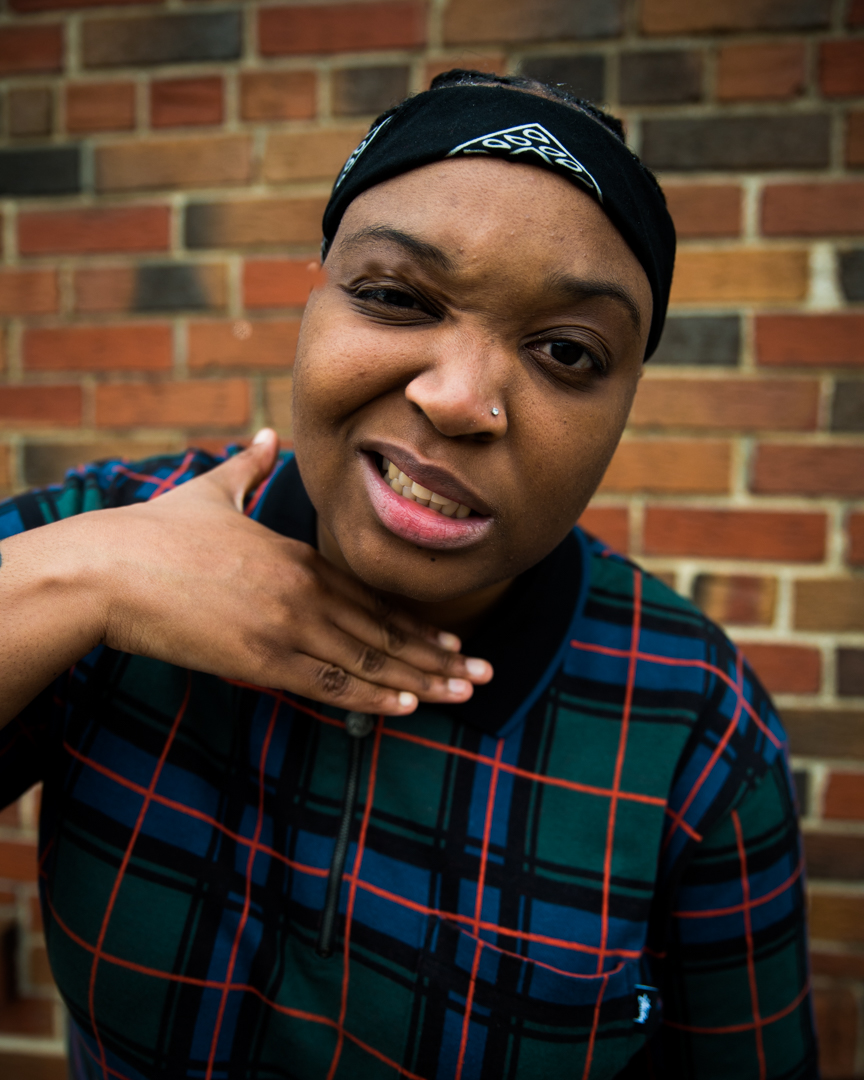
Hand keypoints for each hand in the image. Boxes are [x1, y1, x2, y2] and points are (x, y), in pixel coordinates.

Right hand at [92, 430, 492, 714]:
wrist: (110, 570)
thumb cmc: (156, 534)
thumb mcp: (211, 492)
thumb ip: (247, 467)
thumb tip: (265, 435)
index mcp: (298, 557)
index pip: (372, 596)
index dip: (415, 622)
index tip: (451, 640)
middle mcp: (304, 592)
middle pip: (383, 631)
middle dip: (437, 656)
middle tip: (481, 672)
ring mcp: (286, 627)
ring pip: (367, 660)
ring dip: (420, 680)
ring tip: (463, 693)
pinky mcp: (260, 660)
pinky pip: (329, 684)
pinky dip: (372, 697)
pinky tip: (407, 707)